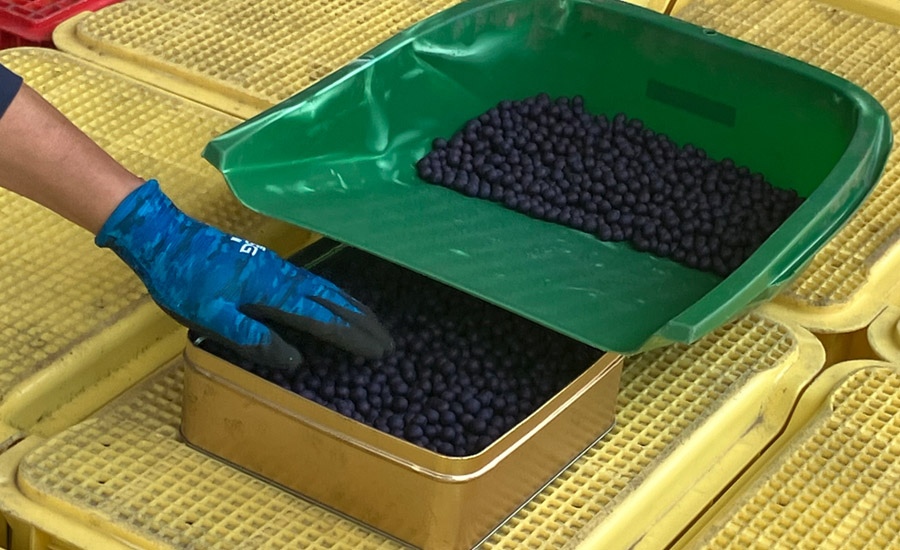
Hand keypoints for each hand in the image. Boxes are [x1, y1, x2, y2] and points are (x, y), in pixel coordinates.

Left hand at [95, 180, 391, 368]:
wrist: (163, 235)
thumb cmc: (183, 280)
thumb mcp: (210, 317)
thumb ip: (252, 337)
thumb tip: (295, 360)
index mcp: (271, 291)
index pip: (322, 319)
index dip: (352, 337)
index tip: (377, 351)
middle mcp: (282, 276)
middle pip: (333, 300)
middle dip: (362, 322)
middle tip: (387, 341)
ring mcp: (277, 266)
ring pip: (325, 288)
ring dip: (352, 307)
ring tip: (372, 323)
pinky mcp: (268, 262)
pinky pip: (312, 281)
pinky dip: (334, 295)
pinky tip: (335, 300)